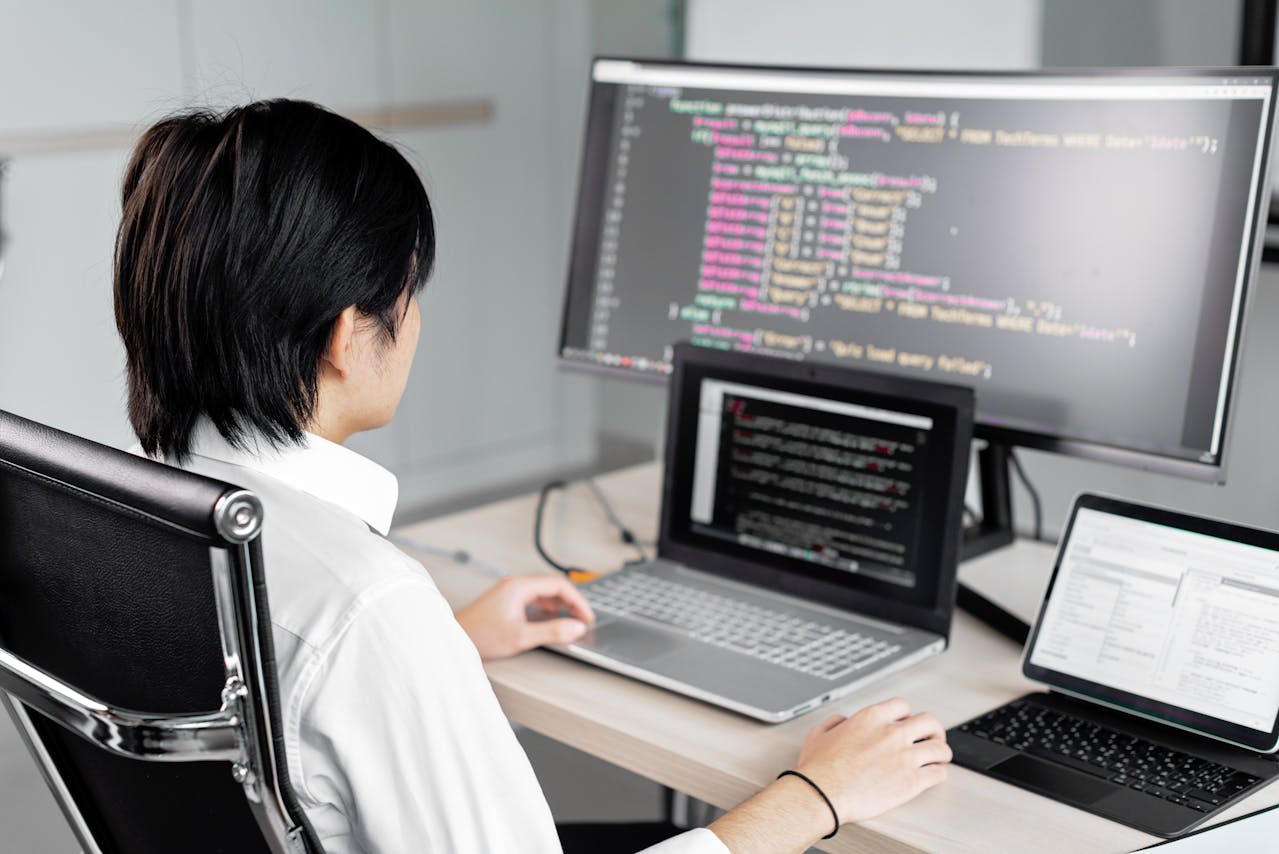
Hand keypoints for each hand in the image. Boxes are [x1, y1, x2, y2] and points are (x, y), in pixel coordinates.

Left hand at [455, 574, 594, 659]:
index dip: (578, 600)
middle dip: (572, 602)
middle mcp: (515, 585)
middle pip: (553, 587)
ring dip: (561, 605)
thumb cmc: (479, 636)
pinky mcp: (506, 602)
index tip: (587, 616)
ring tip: (572, 620)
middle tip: (583, 619)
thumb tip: (576, 628)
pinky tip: (552, 620)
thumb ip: (552, 631)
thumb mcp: (521, 637)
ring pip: (544, 593)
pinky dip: (548, 608)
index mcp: (519, 586)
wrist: (454, 640)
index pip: (559, 585)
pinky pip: (535, 599)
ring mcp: (510, 592)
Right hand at [794, 697, 950, 824]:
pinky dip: (939, 774)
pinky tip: (934, 776)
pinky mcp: (911, 781)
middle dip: (933, 730)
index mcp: (871, 718)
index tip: (907, 723)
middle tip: (932, 737)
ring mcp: (904, 757)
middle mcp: (892, 733)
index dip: (907, 715)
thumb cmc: (819, 769)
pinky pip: (938, 774)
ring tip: (939, 758)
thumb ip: (835, 722)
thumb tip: (841, 721)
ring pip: (940, 748)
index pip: (903, 706)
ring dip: (941, 752)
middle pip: (929, 722)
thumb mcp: (819, 733)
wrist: (823, 794)